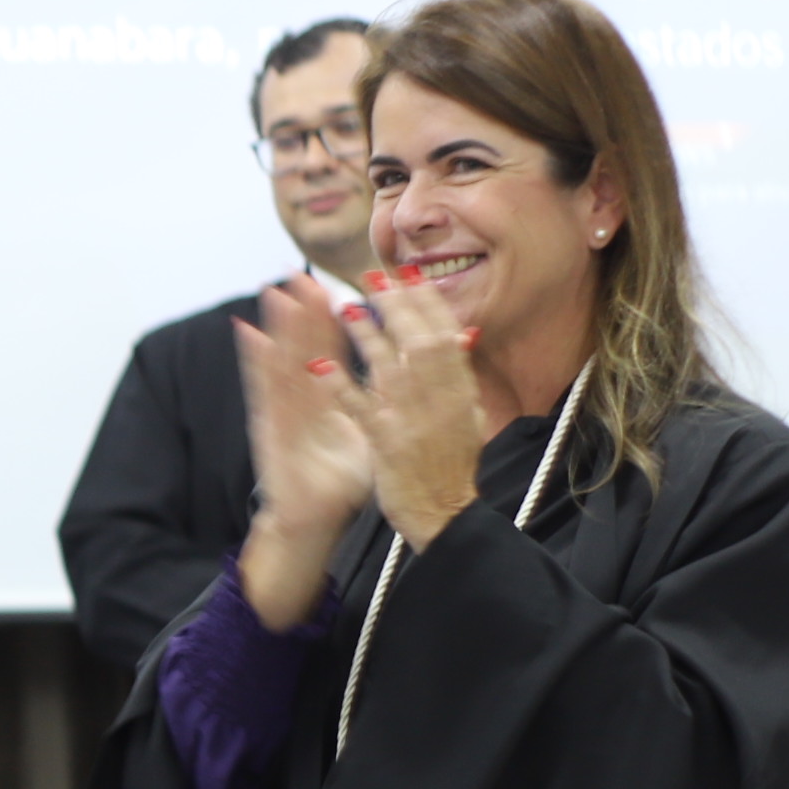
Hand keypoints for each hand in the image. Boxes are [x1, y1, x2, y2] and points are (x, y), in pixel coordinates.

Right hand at [231, 276, 371, 626]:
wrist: (312, 520)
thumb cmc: (339, 483)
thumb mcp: (370, 436)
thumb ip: (383, 405)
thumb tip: (412, 378)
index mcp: (329, 401)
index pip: (334, 351)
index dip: (335, 319)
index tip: (337, 286)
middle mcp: (303, 400)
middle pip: (304, 347)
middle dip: (303, 310)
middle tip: (299, 273)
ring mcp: (283, 410)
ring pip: (283, 359)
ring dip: (279, 325)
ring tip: (276, 290)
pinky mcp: (270, 426)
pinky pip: (264, 388)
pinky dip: (256, 360)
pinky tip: (249, 333)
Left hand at [341, 265, 490, 550]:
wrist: (445, 515)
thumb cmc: (452, 466)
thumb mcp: (469, 418)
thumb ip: (462, 377)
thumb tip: (462, 334)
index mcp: (462, 393)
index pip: (446, 336)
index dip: (426, 302)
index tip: (407, 273)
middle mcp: (441, 401)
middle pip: (419, 342)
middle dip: (396, 306)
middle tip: (372, 277)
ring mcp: (413, 421)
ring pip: (389, 368)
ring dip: (366, 335)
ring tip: (344, 306)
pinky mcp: (387, 442)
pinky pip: (359, 407)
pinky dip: (339, 384)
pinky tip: (318, 363)